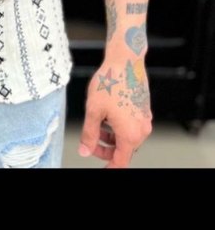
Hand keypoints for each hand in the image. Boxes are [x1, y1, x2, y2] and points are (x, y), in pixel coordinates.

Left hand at [78, 53, 152, 167]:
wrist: (125, 61)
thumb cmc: (112, 81)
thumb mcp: (93, 111)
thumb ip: (89, 134)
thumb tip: (85, 149)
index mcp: (130, 134)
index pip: (120, 161)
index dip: (108, 166)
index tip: (102, 168)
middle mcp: (141, 128)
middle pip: (124, 150)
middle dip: (106, 148)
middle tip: (91, 143)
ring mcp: (144, 119)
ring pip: (127, 137)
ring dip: (111, 137)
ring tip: (97, 125)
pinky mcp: (144, 110)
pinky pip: (132, 126)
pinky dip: (119, 126)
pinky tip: (107, 115)